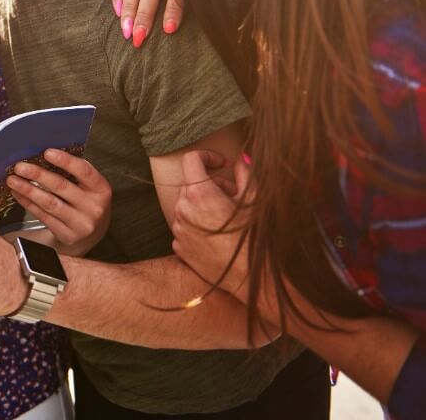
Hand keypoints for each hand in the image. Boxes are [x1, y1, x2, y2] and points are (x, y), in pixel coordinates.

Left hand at [8, 148, 111, 256]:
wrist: (90, 235)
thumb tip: (42, 156)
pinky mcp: (67, 235)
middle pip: (62, 187)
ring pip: (50, 203)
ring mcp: (81, 224)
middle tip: (20, 167)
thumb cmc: (86, 203)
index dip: (66, 161)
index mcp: (101, 190)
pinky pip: (43, 216)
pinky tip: (18, 194)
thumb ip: (74, 173)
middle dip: (38, 174)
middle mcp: (94, 207)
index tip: (47, 152)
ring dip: (28, 190)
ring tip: (13, 180)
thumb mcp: (89, 187)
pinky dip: (28, 203)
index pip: (84, 171)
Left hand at [171, 150, 251, 296]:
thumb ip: (246, 172)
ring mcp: (178, 230)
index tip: (222, 164)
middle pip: (191, 183)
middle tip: (233, 195)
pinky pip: (185, 226)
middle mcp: (182, 210)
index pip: (191, 159)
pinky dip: (198, 224)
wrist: (253, 278)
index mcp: (199, 193)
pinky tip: (219, 234)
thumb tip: (242, 157)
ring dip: (204, 204)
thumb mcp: (255, 199)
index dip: (208, 156)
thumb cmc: (257, 237)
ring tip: (227, 216)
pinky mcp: (179, 247)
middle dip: (212, 183)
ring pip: (187, 205)